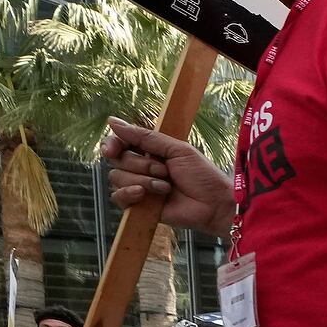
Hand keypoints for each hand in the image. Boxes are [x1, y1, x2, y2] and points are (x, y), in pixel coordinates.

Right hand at [102, 117, 231, 231]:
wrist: (214, 204)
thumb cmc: (202, 175)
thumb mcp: (177, 149)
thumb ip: (145, 136)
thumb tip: (112, 121)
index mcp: (150, 151)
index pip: (119, 144)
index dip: (112, 145)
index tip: (112, 149)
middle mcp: (141, 167)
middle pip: (118, 160)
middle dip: (141, 164)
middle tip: (165, 171)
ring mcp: (139, 186)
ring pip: (117, 178)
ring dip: (143, 180)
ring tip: (166, 186)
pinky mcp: (139, 205)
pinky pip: (118, 197)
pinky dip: (129, 193)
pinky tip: (143, 194)